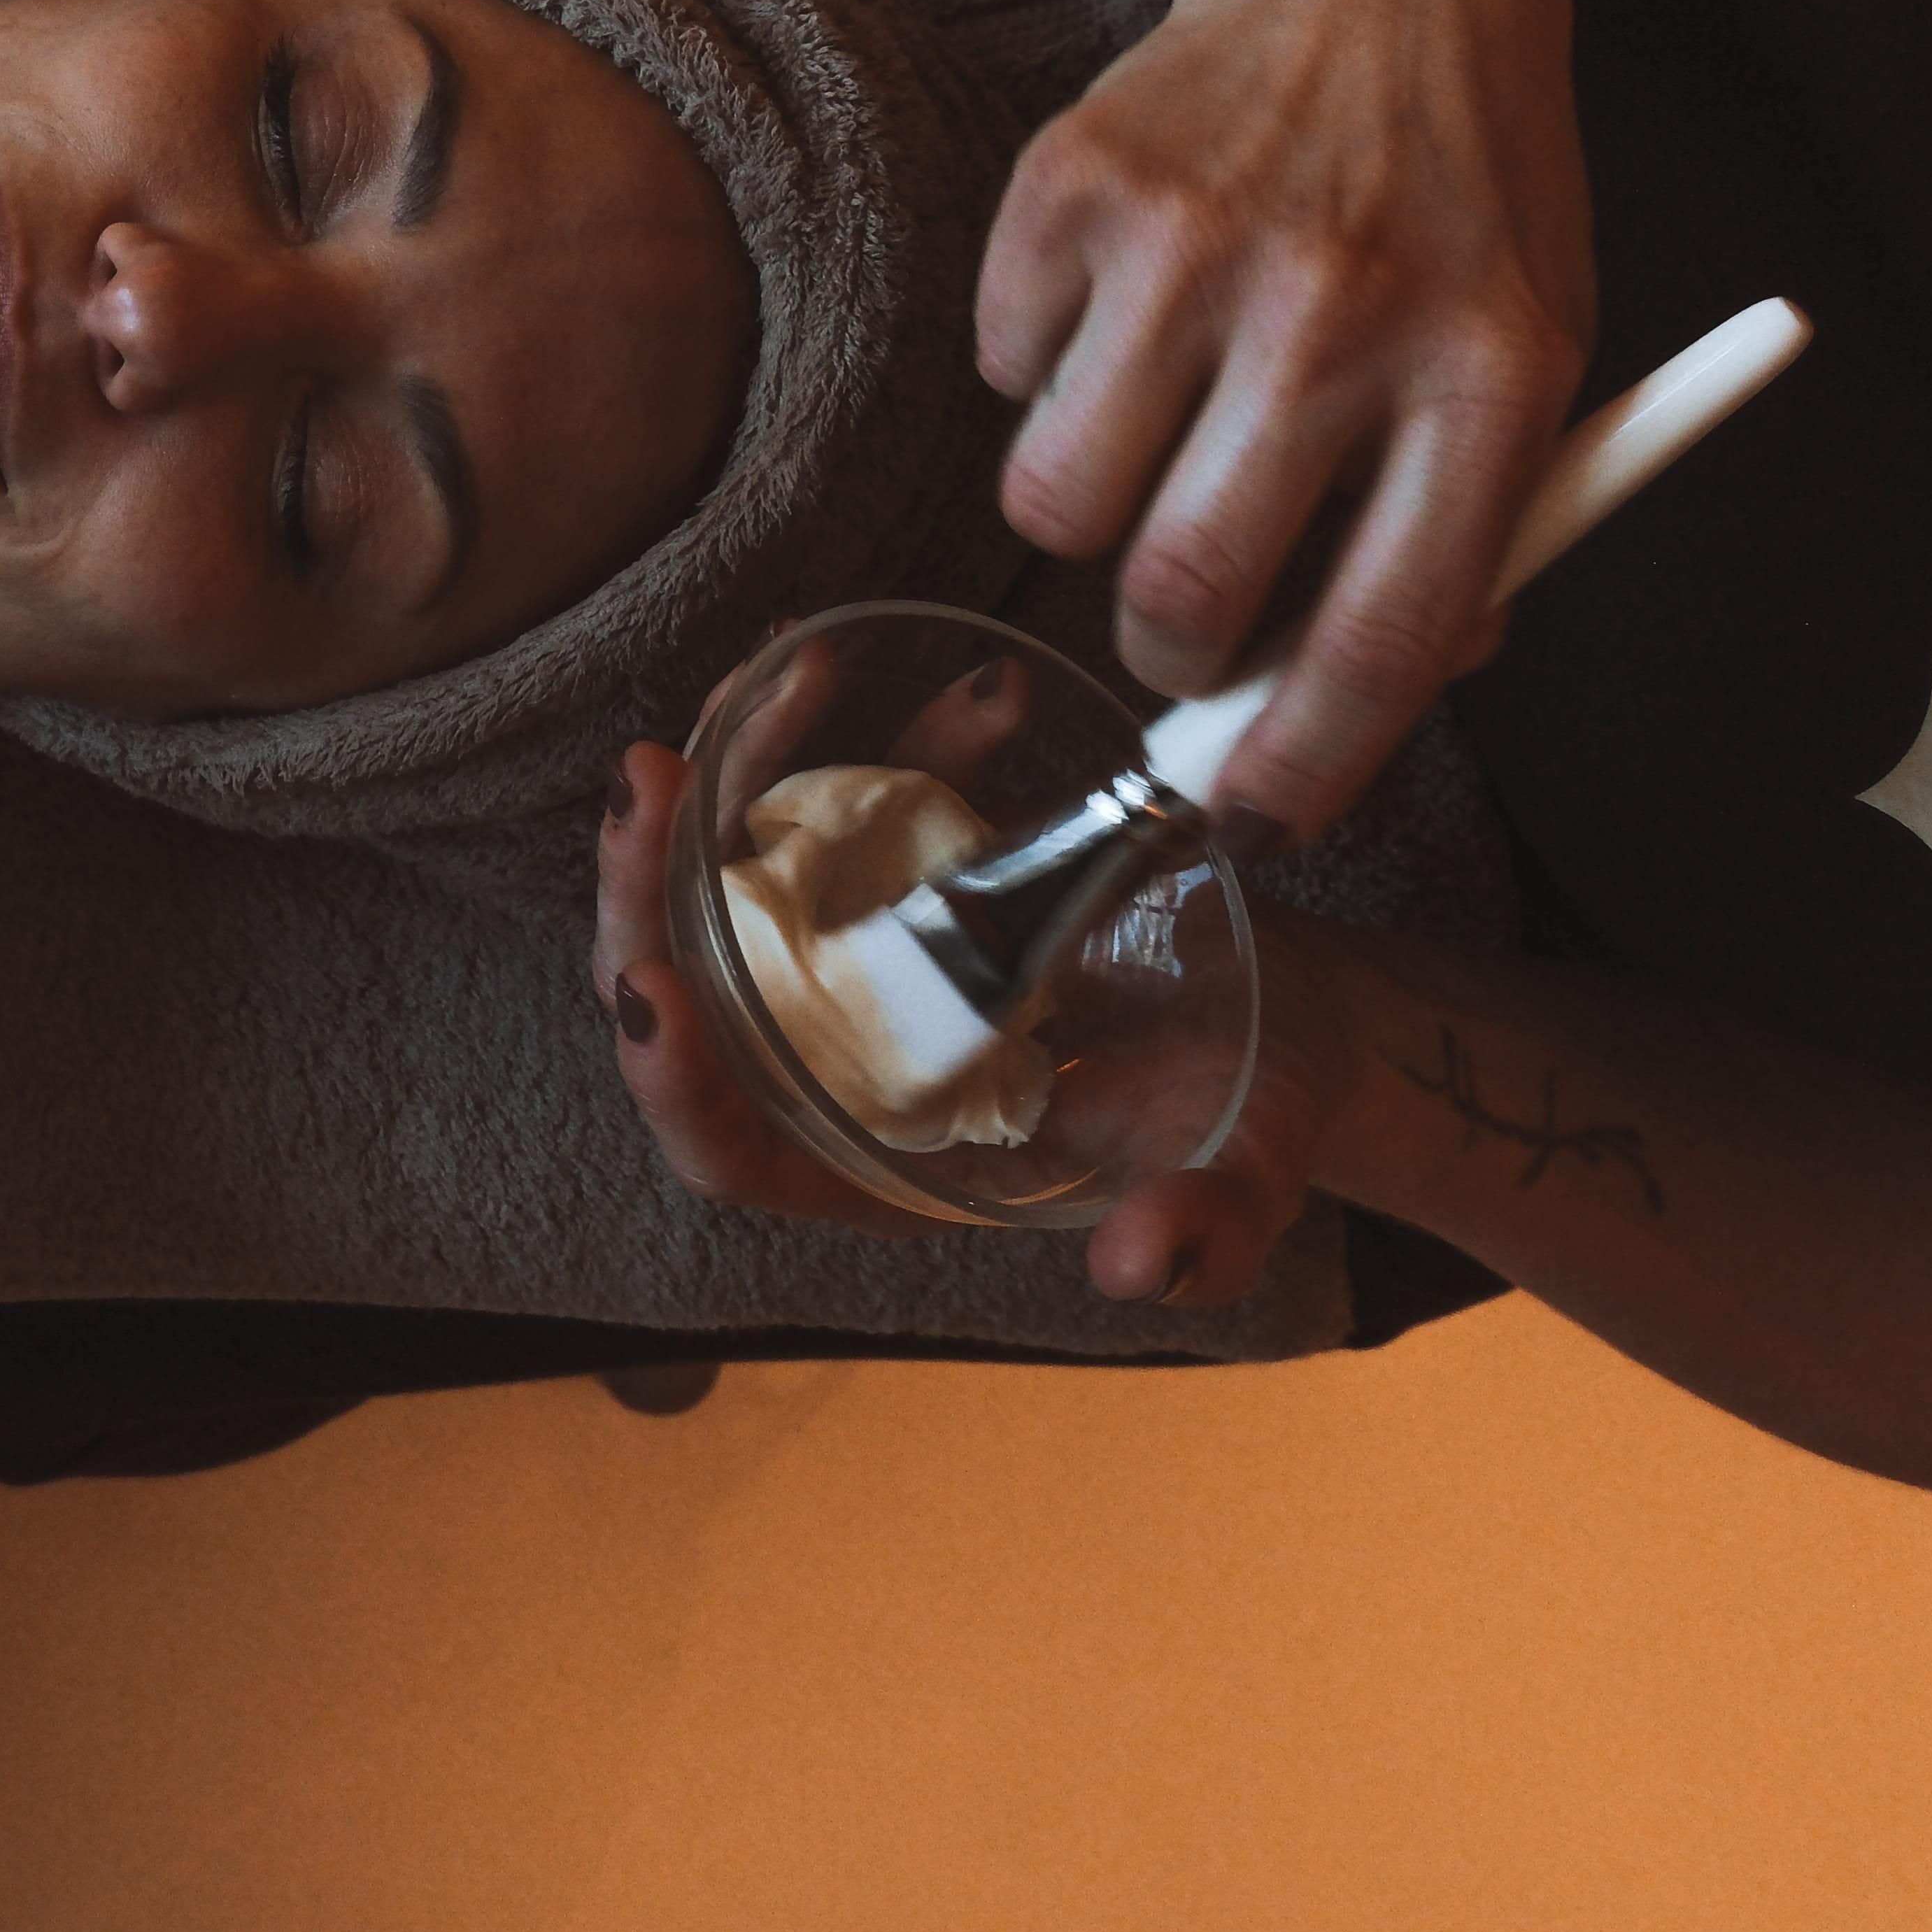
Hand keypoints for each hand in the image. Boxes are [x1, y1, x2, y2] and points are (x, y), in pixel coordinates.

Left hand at [587, 739, 1369, 1306]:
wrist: (1286, 1000)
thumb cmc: (1253, 1105)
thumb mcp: (1245, 1168)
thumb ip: (1202, 1235)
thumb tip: (1140, 1271)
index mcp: (888, 1162)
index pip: (735, 1149)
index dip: (677, 1085)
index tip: (648, 985)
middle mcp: (844, 1060)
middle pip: (695, 992)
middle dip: (645, 893)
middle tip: (645, 781)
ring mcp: (860, 958)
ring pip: (732, 879)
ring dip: (725, 777)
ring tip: (759, 676)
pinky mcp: (895, 870)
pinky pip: (824, 800)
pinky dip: (834, 730)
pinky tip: (876, 659)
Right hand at [973, 0, 1592, 846]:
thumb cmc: (1465, 204)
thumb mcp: (1535, 363)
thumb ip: (1457, 538)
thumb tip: (1318, 718)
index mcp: (1491, 376)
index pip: (1387, 636)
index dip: (1304, 767)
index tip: (1247, 823)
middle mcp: (1342, 309)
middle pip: (1182, 593)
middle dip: (1171, 654)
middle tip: (1186, 620)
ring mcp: (1194, 239)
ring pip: (1056, 504)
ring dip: (1092, 516)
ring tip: (1154, 443)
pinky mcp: (1073, 183)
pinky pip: (1003, 371)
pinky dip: (1047, 371)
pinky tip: (1131, 304)